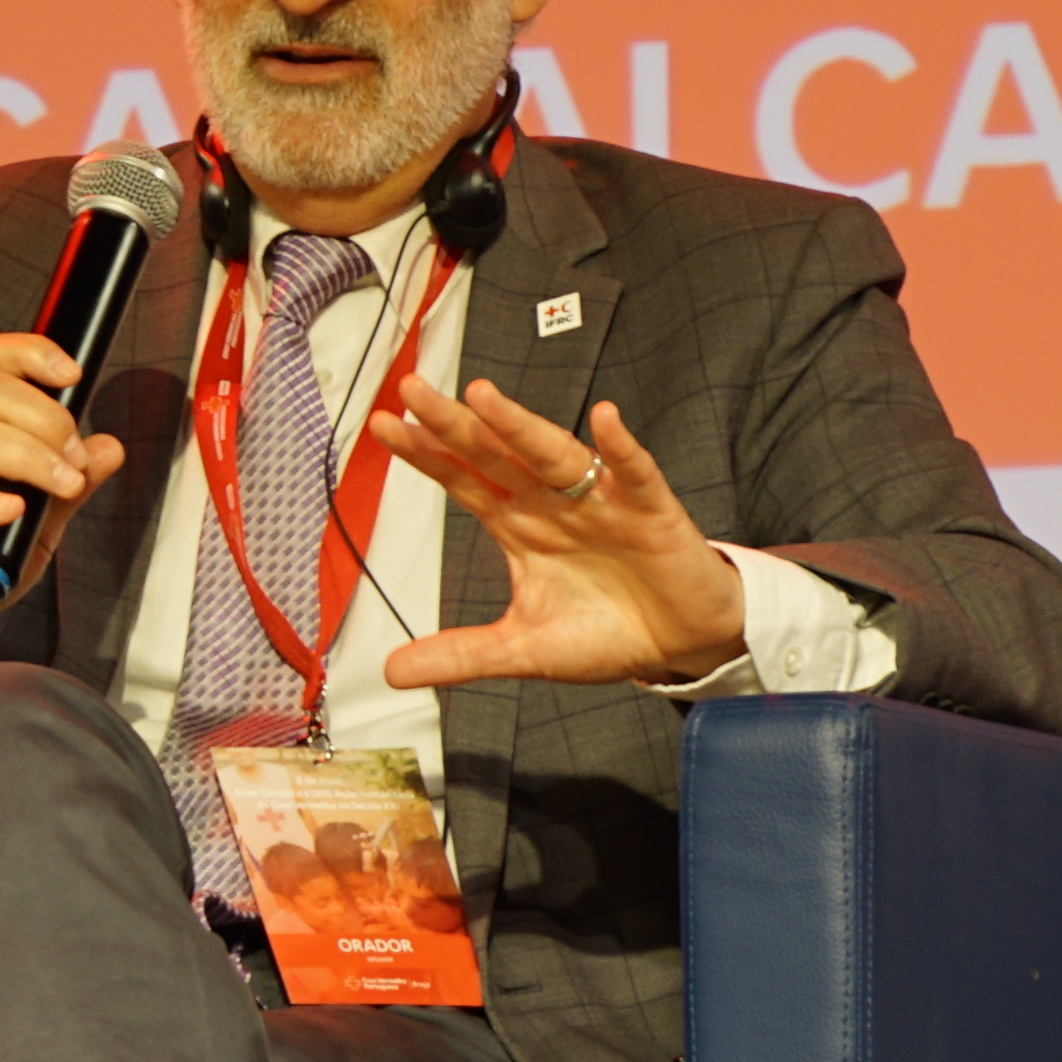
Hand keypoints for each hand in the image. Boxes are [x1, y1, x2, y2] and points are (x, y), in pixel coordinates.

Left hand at [374, 379, 745, 689]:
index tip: (382, 427)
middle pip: (495, 455)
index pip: (463, 479)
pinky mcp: (651, 512)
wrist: (679, 644)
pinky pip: (635, 474)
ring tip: (482, 397)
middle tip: (412, 390)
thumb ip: (461, 655)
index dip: (425, 454)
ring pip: (554, 454)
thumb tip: (391, 672)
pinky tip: (605, 419)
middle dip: (455, 425)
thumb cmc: (606, 632)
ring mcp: (600, 501)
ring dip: (519, 426)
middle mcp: (553, 503)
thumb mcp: (524, 650)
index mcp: (519, 525)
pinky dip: (621, 449)